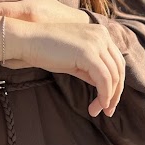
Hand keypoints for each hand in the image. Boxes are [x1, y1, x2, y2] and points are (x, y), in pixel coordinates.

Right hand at [7, 20, 125, 117]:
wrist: (26, 40)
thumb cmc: (45, 50)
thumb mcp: (73, 59)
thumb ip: (90, 69)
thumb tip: (103, 87)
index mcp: (100, 33)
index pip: (116, 61)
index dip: (115, 83)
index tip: (107, 101)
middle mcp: (102, 35)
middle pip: (119, 69)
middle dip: (116, 93)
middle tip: (107, 111)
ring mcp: (96, 43)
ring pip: (113, 76)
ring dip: (109, 98)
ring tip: (98, 111)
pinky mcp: (88, 53)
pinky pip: (104, 79)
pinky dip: (104, 95)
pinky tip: (98, 105)